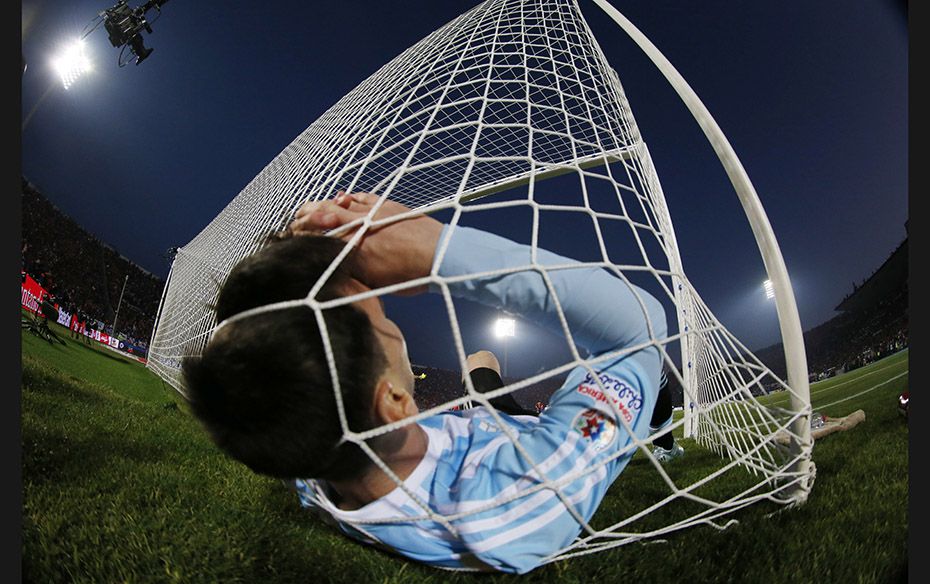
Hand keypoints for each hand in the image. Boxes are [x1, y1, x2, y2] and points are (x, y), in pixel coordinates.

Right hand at [290, 191, 442, 293]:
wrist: (442, 253)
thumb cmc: (412, 274)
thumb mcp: (376, 282)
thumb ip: (353, 272)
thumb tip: (336, 269)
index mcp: (354, 246)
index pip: (320, 236)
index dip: (303, 235)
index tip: (292, 236)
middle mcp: (360, 224)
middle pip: (324, 216)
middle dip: (306, 218)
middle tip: (295, 221)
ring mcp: (373, 211)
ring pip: (340, 204)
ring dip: (322, 205)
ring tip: (308, 208)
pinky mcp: (386, 204)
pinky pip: (361, 197)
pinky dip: (348, 198)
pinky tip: (342, 198)